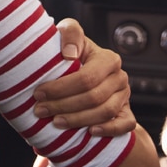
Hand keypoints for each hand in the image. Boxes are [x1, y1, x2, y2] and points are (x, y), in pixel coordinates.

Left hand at [33, 19, 135, 135]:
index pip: (86, 77)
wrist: (84, 70)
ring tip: (55, 121)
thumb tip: (69, 54)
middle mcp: (119, 76)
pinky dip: (108, 130)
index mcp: (108, 58)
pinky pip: (125, 125)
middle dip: (64, 105)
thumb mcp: (69, 35)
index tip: (39, 93)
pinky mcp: (127, 113)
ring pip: (105, 112)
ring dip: (78, 120)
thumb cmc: (73, 53)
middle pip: (93, 97)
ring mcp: (125, 96)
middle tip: (41, 110)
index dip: (61, 88)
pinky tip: (89, 132)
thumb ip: (70, 34)